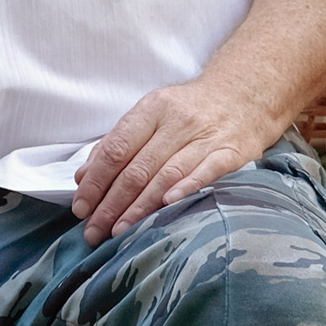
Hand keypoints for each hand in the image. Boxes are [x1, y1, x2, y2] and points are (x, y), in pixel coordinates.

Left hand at [71, 73, 270, 243]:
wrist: (244, 94)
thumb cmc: (189, 111)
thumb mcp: (151, 115)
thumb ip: (116, 143)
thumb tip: (83, 176)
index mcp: (152, 108)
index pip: (116, 148)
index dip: (96, 180)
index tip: (81, 207)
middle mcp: (176, 121)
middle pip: (138, 167)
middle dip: (112, 203)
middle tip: (94, 231)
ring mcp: (204, 136)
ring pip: (166, 175)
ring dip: (140, 207)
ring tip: (119, 232)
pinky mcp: (230, 151)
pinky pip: (206, 172)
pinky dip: (186, 189)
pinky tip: (168, 207)